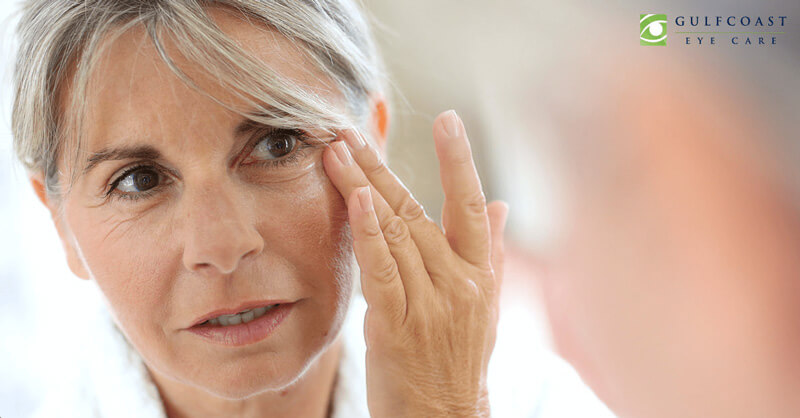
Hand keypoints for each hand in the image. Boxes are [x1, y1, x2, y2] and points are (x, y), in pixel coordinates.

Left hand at [322, 110, 508, 417]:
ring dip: (363, 187)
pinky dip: (370, 234)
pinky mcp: (397, 326)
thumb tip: (499, 204)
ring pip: (395, 233)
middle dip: (381, 167)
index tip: (448, 118)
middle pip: (416, 211)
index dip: (459, 160)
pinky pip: (383, 272)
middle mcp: (459, 283)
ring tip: (337, 153)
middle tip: (352, 132)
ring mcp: (430, 304)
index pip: (469, 205)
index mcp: (478, 274)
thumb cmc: (460, 361)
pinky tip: (357, 200)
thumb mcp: (485, 306)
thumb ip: (488, 251)